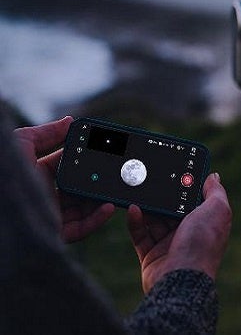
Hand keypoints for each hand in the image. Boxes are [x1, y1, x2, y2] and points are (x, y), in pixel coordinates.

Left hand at [14, 117, 114, 242]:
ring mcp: (50, 215)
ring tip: (116, 190)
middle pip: (79, 189)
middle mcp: (45, 195)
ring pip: (83, 209)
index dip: (85, 159)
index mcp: (37, 174)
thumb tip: (70, 121)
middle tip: (115, 172)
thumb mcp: (22, 143)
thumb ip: (47, 133)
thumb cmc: (2, 170)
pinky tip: (109, 207)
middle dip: (98, 181)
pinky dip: (97, 219)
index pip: (68, 166)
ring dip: (101, 200)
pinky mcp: (53, 233)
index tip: (103, 151)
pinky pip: (80, 229)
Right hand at [127, 173, 231, 293]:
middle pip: (172, 209)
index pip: (195, 200)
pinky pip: (140, 234)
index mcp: (205, 223)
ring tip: (139, 192)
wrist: (180, 280)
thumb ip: (215, 192)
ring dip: (147, 207)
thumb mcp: (216, 211)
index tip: (176, 170)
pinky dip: (136, 221)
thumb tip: (214, 176)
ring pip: (154, 220)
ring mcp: (169, 245)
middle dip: (162, 196)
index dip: (187, 186)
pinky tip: (133, 209)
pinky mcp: (151, 255)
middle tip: (151, 179)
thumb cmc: (202, 244)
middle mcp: (188, 234)